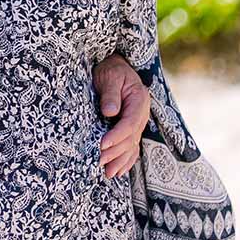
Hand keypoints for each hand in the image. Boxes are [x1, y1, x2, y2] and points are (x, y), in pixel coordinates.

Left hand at [93, 53, 150, 177]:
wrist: (115, 66)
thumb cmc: (110, 69)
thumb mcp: (109, 76)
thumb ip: (111, 93)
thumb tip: (110, 112)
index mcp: (139, 100)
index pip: (130, 123)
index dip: (117, 136)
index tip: (102, 144)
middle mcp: (141, 114)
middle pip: (131, 138)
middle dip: (115, 152)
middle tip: (98, 162)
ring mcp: (138, 122)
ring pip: (132, 146)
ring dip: (120, 161)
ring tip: (107, 173)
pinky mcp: (132, 127)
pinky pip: (133, 147)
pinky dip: (126, 161)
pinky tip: (118, 171)